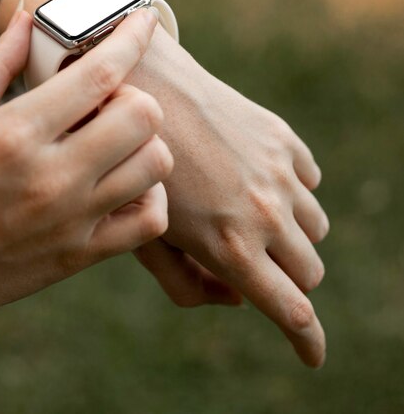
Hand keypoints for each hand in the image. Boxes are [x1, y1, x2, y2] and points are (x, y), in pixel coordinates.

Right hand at [0, 7, 173, 335]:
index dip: (131, 38)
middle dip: (134, 93)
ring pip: (155, 164)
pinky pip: (149, 221)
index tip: (142, 19)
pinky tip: (124, 183)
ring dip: (145, 141)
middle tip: (107, 101)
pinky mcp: (81, 254)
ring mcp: (73, 219)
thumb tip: (29, 16)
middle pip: (143, 115)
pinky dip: (150, 195)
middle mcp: (52, 176)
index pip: (99, 73)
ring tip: (114, 140)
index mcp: (14, 133)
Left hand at [128, 26, 328, 367]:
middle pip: (309, 273)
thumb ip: (186, 283)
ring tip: (250, 215)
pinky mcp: (282, 139)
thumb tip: (234, 297)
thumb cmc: (130, 168)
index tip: (310, 355)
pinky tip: (254, 177)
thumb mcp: (142, 237)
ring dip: (292, 234)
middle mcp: (265, 212)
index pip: (291, 312)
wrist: (142, 90)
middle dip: (288, 280)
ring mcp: (279, 172)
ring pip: (315, 227)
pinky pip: (310, 181)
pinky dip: (292, 190)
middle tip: (255, 263)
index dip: (305, 341)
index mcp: (229, 246)